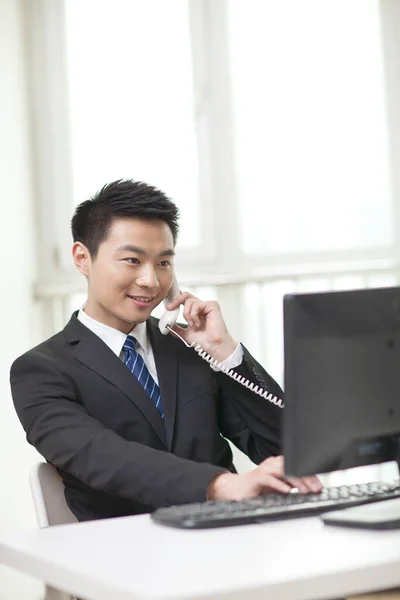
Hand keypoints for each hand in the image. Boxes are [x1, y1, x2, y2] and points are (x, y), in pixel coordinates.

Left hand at [167, 292, 237, 361]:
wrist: (212, 346)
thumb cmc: (204, 341)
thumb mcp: (184, 333)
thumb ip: (176, 327)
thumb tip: (166, 323)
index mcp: (195, 311)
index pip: (184, 300)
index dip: (175, 299)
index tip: (167, 306)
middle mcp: (201, 306)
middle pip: (186, 295)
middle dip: (175, 301)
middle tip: (170, 308)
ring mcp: (207, 305)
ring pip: (189, 301)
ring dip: (187, 314)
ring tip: (192, 325)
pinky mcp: (212, 305)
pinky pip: (197, 304)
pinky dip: (194, 315)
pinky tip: (198, 323)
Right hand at [207, 455, 321, 500]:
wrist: (236, 490)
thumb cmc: (257, 489)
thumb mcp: (278, 488)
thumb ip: (291, 487)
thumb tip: (309, 491)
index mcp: (278, 465)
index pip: (297, 467)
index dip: (309, 476)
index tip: (319, 486)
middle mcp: (272, 464)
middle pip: (292, 467)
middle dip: (306, 478)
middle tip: (316, 488)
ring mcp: (264, 470)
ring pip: (283, 471)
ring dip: (295, 481)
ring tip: (305, 490)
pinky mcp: (256, 478)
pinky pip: (268, 478)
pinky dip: (278, 484)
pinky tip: (287, 491)